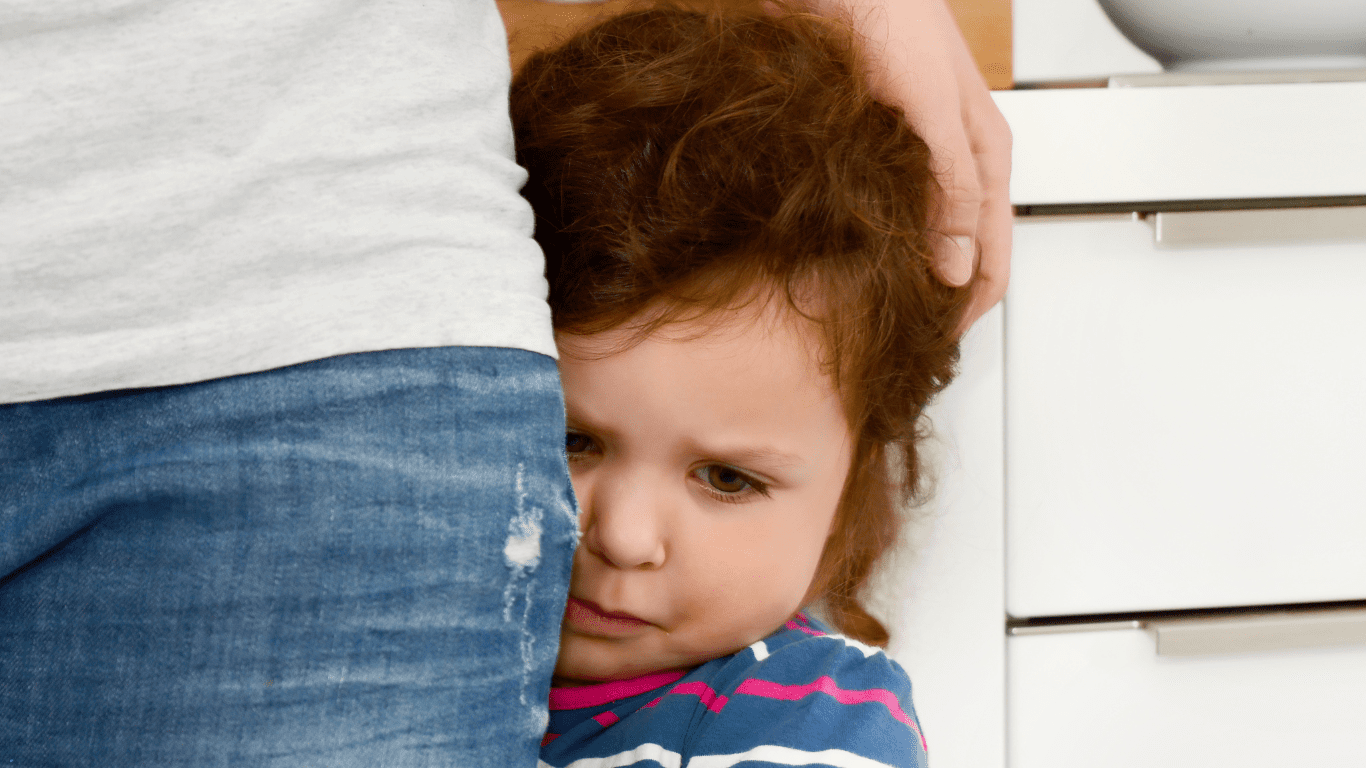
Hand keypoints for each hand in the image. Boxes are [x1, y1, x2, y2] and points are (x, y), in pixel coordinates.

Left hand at [812, 0, 1012, 333]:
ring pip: (915, 242)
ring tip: (868, 314)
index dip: (969, 309)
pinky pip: (878, 219)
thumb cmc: (898, 20)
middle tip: (901, 340)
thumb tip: (956, 267)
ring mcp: (912, 165)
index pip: (993, 258)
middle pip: (955, 257)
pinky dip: (862, 248)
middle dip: (933, 302)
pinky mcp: (872, 157)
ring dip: (896, 278)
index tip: (937, 345)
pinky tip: (838, 266)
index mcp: (986, 160)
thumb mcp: (934, 112)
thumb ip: (950, 189)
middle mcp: (952, 167)